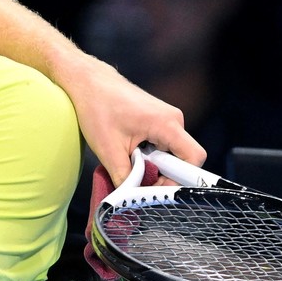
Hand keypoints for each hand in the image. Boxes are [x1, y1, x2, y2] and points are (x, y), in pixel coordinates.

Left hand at [64, 53, 205, 184]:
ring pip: (170, 153)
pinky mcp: (158, 119)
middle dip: (162, 174)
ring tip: (127, 161)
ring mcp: (167, 118)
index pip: (194, 159)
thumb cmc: (96, 107)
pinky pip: (163, 144)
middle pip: (182, 159)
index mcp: (167, 124)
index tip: (156, 186)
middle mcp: (173, 119)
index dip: (179, 179)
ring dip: (153, 164)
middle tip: (137, 179)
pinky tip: (128, 151)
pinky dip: (148, 154)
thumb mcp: (108, 150)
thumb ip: (125, 177)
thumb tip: (131, 199)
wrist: (88, 81)